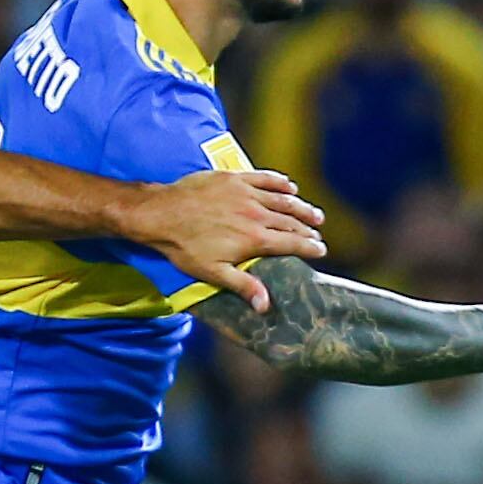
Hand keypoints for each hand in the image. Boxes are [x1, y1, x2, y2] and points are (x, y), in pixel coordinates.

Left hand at [132, 170, 323, 309]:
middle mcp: (256, 214)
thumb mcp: (213, 273)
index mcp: (254, 239)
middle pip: (291, 221)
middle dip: (308, 229)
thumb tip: (266, 306)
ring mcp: (246, 194)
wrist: (162, 214)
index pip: (291, 243)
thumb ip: (243, 285)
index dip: (309, 247)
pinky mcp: (235, 178)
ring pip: (283, 199)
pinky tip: (290, 186)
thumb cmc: (184, 248)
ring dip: (301, 207)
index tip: (321, 250)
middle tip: (318, 234)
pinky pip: (265, 178)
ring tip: (314, 214)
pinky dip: (280, 182)